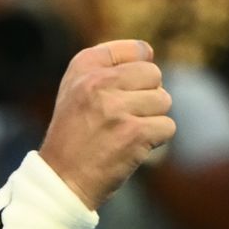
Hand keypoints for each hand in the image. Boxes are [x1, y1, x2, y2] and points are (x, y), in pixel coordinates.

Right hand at [37, 39, 175, 208]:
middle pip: (154, 75)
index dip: (139, 72)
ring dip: (151, 119)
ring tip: (124, 132)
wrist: (61, 179)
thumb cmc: (74, 134)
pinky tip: (132, 147)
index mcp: (84, 66)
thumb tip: (150, 52)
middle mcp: (98, 81)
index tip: (122, 91)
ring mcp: (116, 107)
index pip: (139, 50)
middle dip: (147, 97)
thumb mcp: (76, 89)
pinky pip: (167, 127)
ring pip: (164, 101)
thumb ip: (107, 67)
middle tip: (123, 117)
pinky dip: (155, 140)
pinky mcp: (134, 133)